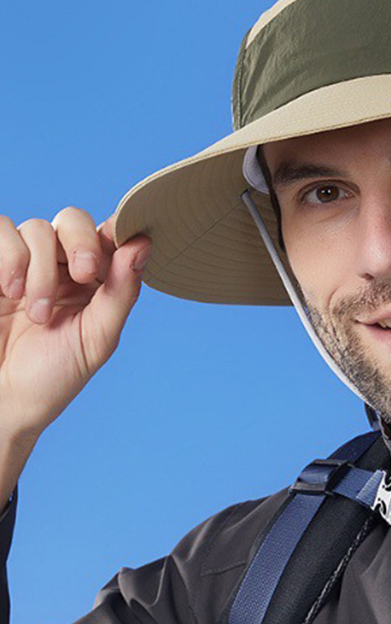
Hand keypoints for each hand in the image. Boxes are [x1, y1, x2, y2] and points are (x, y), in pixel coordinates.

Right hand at [0, 207, 149, 500]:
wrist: (3, 402)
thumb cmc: (54, 375)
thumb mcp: (98, 337)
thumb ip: (121, 291)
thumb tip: (143, 244)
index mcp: (95, 281)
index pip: (110, 235)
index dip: (115, 232)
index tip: (117, 249)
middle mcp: (60, 266)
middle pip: (73, 220)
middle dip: (81, 242)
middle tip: (83, 274)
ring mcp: (23, 264)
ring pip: (37, 229)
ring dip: (40, 270)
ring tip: (38, 314)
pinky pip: (1, 228)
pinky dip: (9, 257)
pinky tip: (10, 292)